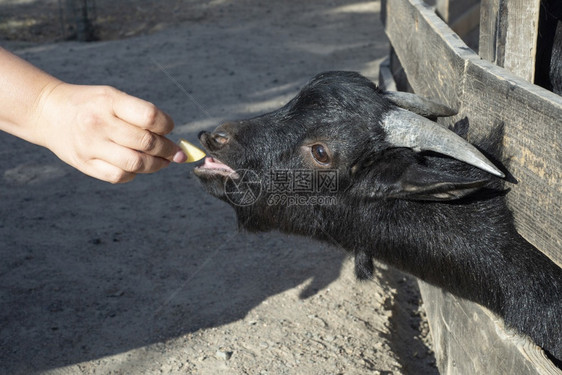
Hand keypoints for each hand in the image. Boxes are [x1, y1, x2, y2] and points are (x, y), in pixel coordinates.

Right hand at [33, 83, 186, 182]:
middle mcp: (99, 123)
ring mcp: (90, 146)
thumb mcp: (112, 97)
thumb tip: (172, 138)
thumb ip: (140, 114)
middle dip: (168, 150)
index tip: (169, 129)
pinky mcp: (84, 164)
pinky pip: (118, 176)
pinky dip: (134, 174)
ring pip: (136, 163)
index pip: (150, 116)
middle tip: (175, 153)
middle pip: (146, 143)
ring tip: (163, 162)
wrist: (47, 112)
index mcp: (109, 101)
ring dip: (156, 165)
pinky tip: (137, 167)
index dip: (166, 125)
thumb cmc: (90, 105)